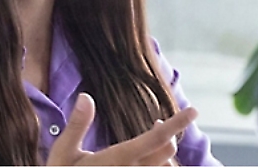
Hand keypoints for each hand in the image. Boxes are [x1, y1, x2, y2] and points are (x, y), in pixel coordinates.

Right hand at [47, 93, 197, 165]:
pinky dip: (156, 165)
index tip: (193, 111)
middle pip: (167, 151)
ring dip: (162, 155)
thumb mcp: (63, 153)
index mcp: (117, 159)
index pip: (155, 139)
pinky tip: (146, 160)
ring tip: (152, 143)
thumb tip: (86, 97)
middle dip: (167, 134)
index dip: (176, 124)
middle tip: (157, 123)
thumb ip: (76, 126)